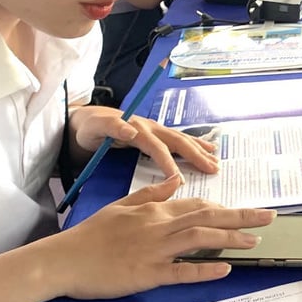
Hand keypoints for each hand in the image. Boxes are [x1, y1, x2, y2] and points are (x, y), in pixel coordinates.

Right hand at [43, 176, 277, 298]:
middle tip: (269, 218)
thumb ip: (152, 195)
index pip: (199, 205)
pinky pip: (181, 270)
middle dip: (241, 217)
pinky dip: (204, 268)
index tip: (249, 210)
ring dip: (230, 239)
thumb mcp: (123, 206)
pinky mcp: (147, 274)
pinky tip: (224, 268)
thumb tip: (176, 180)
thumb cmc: (92, 234)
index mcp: (155, 211)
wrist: (64, 259)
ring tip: (254, 241)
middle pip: (207, 218)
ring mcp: (154, 251)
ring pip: (200, 239)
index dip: (227, 208)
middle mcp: (159, 227)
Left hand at [70, 106, 219, 178]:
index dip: (169, 163)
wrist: (86, 120)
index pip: (156, 148)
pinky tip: (206, 149)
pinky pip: (179, 140)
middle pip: (177, 141)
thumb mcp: (94, 127)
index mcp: (137, 129)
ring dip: (199, 150)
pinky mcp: (156, 134)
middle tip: (212, 169)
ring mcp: (155, 130)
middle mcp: (150, 127)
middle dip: (196, 155)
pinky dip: (195, 145)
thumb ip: (111, 127)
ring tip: (215, 161)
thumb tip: (130, 130)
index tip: (180, 180)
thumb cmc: (90, 128)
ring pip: (181, 140)